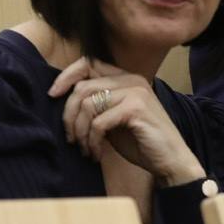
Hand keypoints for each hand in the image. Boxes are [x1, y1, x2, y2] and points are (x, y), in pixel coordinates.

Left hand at [50, 57, 205, 186]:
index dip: (66, 76)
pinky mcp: (136, 109)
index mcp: (126, 78)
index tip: (53, 95)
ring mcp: (135, 92)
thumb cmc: (141, 141)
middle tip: (72, 138)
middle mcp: (131, 80)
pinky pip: (99, 122)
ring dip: (80, 132)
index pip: (88, 63)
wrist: (170, 160)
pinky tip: (96, 153)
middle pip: (82, 87)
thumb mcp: (113, 119)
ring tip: (85, 148)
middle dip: (69, 115)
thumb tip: (65, 100)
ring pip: (88, 104)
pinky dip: (92, 141)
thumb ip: (97, 105)